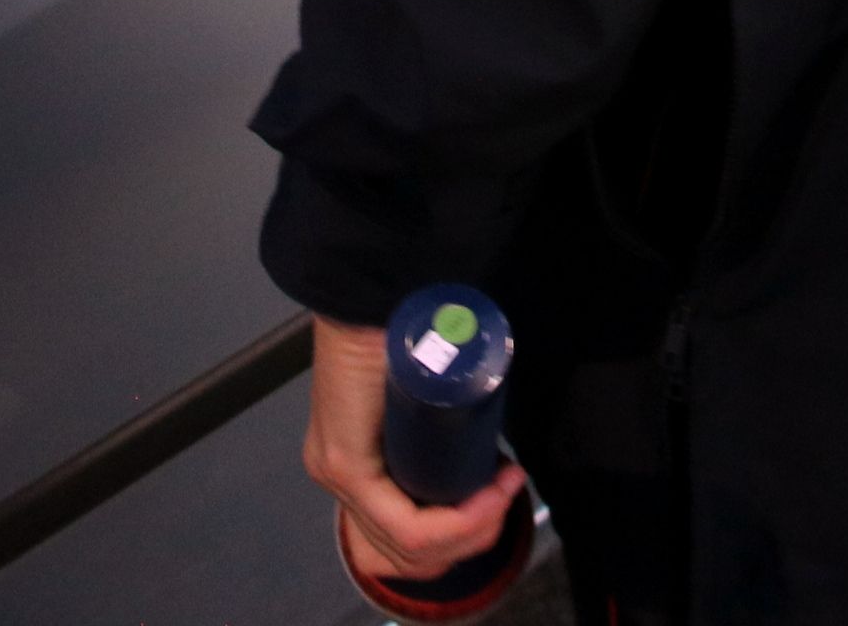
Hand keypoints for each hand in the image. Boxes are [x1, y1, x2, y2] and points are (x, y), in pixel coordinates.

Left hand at [301, 313, 525, 584]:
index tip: (505, 491)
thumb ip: (444, 422)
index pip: (406, 542)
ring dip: (474, 530)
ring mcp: (337, 475)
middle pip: (411, 555)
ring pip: (412, 548)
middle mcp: (340, 480)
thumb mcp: (429, 394)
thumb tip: (492, 451)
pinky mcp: (346, 467)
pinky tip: (489, 497)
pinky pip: (407, 527)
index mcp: (357, 468)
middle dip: (475, 537)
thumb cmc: (409, 330)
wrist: (377, 291)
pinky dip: (457, 523)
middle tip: (509, 491)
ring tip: (505, 488)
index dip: (464, 536)